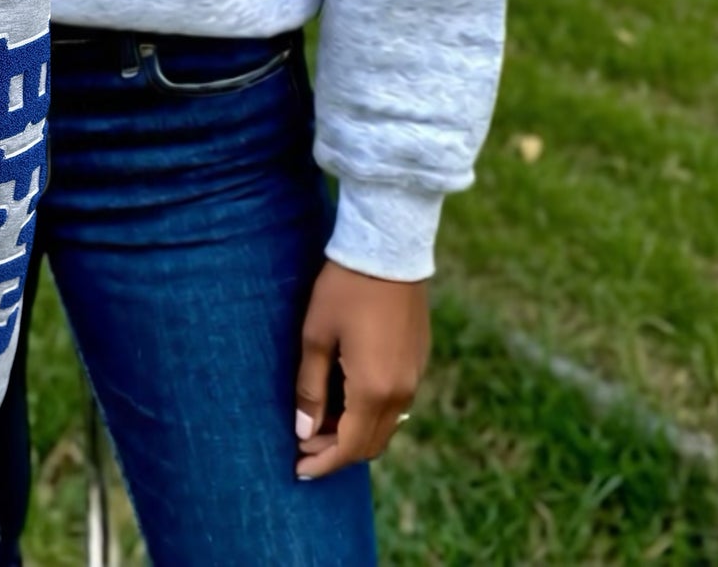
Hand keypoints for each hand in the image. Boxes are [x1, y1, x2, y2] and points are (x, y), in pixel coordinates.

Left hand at [294, 260, 428, 479]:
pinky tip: (347, 397)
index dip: (323, 463)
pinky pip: (396, 404)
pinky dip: (371, 413)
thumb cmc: (344, 289)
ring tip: (321, 422)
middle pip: (370, 443)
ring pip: (385, 425)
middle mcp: (401, 392)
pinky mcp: (419, 360)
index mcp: (374, 390)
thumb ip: (310, 388)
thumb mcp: (315, 335)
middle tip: (304, 444)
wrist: (389, 249)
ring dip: (355, 432)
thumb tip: (304, 431)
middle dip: (336, 451)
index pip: (349, 447)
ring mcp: (415, 376)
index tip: (298, 470)